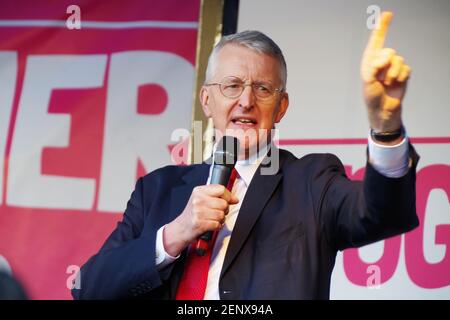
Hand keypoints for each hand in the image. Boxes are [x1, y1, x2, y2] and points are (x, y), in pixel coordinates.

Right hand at [163, 185, 238, 256]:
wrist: (181, 228)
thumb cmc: (192, 214)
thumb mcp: (202, 199)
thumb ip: (218, 196)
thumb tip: (234, 199)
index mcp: (199, 191)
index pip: (221, 189)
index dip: (228, 196)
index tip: (229, 200)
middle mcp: (198, 200)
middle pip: (223, 203)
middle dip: (224, 210)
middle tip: (217, 212)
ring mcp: (198, 212)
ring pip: (221, 214)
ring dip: (220, 219)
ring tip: (213, 219)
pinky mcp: (199, 223)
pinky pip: (217, 224)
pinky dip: (217, 226)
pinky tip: (210, 224)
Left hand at [361, 11, 410, 132]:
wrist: (383, 109)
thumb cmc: (371, 96)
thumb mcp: (367, 80)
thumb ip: (374, 67)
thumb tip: (383, 59)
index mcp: (370, 61)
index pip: (376, 41)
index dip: (381, 27)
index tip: (387, 14)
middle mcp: (381, 62)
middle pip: (389, 51)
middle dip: (385, 64)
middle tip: (379, 78)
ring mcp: (393, 68)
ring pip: (398, 60)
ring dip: (392, 74)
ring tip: (386, 84)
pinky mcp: (402, 74)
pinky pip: (406, 68)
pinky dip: (400, 78)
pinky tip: (395, 85)